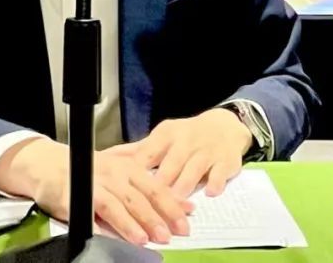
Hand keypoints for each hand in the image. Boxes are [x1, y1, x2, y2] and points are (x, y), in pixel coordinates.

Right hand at [0, 137, 192, 246]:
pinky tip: (120, 237)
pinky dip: (111, 225)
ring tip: (149, 238)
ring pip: (121, 203)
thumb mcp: (120, 175)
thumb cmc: (89, 173)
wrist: (50, 165)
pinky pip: (97, 210)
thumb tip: (183, 204)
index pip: (156, 185)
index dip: (172, 203)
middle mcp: (115, 172)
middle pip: (142, 195)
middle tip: (173, 233)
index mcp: (128, 166)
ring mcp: (97, 182)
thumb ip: (149, 188)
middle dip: (159, 215)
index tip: (187, 219)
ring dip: (137, 222)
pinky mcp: (78, 194)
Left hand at [129, 109, 251, 198]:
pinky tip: (209, 194)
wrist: (224, 126)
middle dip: (161, 185)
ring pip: (192, 170)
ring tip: (175, 206)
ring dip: (184, 187)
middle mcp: (186, 141)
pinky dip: (214, 183)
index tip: (126, 191)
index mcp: (166, 135)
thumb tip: (107, 158)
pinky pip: (219, 173)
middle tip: (149, 206)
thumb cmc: (186, 136)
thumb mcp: (163, 138)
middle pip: (170, 164)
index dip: (137, 173)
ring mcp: (206, 151)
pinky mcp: (225, 161)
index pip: (148, 154)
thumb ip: (138, 151)